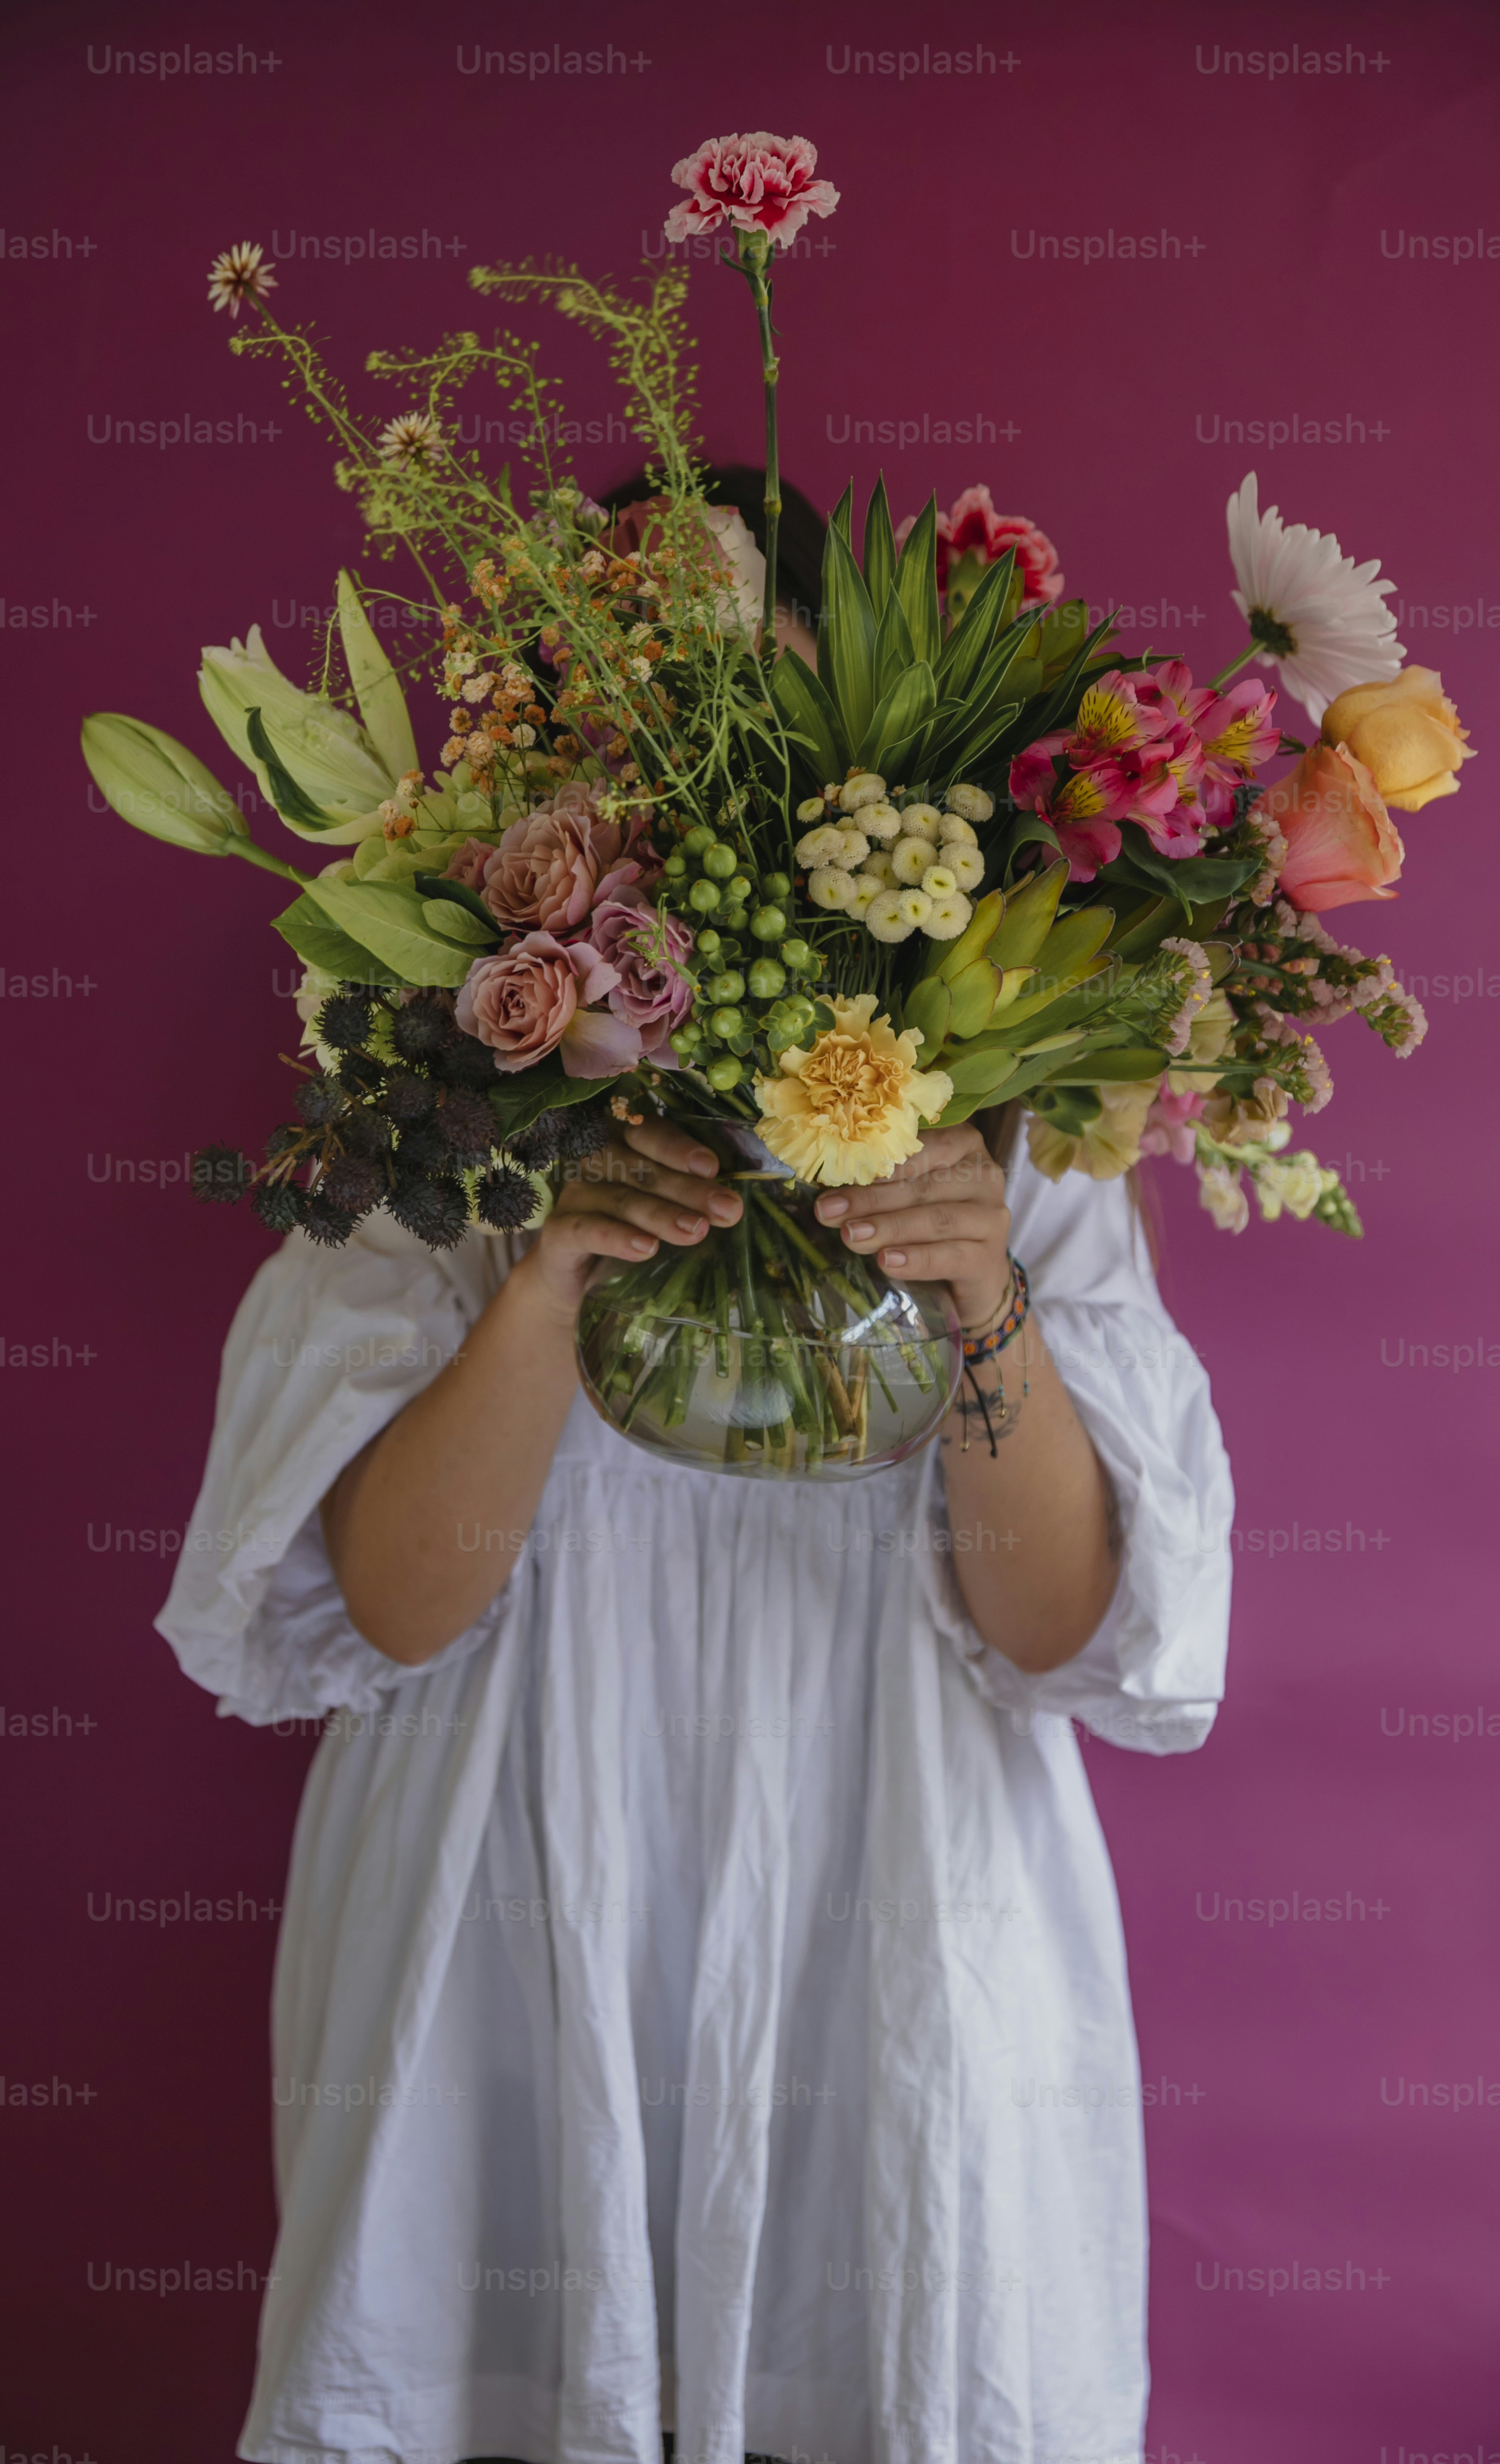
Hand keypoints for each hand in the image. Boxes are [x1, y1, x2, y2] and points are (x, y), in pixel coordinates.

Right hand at [517, 1118, 743, 1328]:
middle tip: (726, 1209)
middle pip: (643, 1169)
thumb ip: (690, 1201)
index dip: (679, 1149)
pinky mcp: (558, 1232)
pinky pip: (587, 1230)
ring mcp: (574, 1195)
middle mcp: (595, 1161)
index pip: (650, 1134)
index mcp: (623, 1145)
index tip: (712, 1167)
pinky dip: (617, 1237)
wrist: (578, 1284)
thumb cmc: (630, 1235)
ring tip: (697, 1231)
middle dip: (688, 1189)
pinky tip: (646, 1248)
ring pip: (621, 1199)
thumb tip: (734, 1205)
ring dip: (662, 1214)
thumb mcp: (662, 1212)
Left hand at [813, 1125, 1011, 1328]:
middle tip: (829, 1212)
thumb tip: (827, 1191)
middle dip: (871, 1199)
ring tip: (851, 1236)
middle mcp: (984, 1175)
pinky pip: (950, 1256)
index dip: (875, 1165)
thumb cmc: (932, 1224)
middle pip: (922, 1185)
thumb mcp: (909, 1195)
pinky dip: (916, 1259)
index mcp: (962, 1145)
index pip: (919, 1148)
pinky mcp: (990, 1257)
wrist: (974, 1276)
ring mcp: (991, 1216)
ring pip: (936, 1219)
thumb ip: (883, 1185)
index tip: (833, 1179)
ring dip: (889, 1228)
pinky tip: (886, 1262)